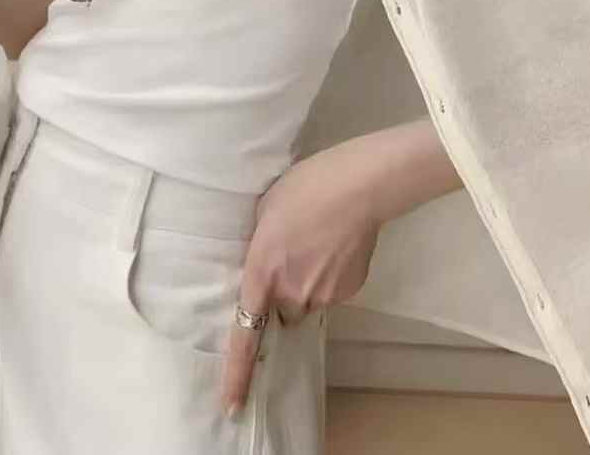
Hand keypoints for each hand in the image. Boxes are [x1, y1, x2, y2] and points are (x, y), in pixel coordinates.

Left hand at [219, 145, 380, 417]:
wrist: (358, 185)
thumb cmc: (305, 187)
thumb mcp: (266, 212)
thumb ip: (261, 246)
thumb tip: (269, 264)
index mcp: (262, 272)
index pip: (245, 334)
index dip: (237, 373)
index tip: (231, 404)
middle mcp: (291, 293)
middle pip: (283, 312)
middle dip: (284, 294)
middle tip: (293, 256)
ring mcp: (323, 295)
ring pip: (309, 302)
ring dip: (309, 283)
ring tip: (319, 243)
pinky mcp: (349, 291)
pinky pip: (332, 292)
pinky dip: (332, 276)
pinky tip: (338, 246)